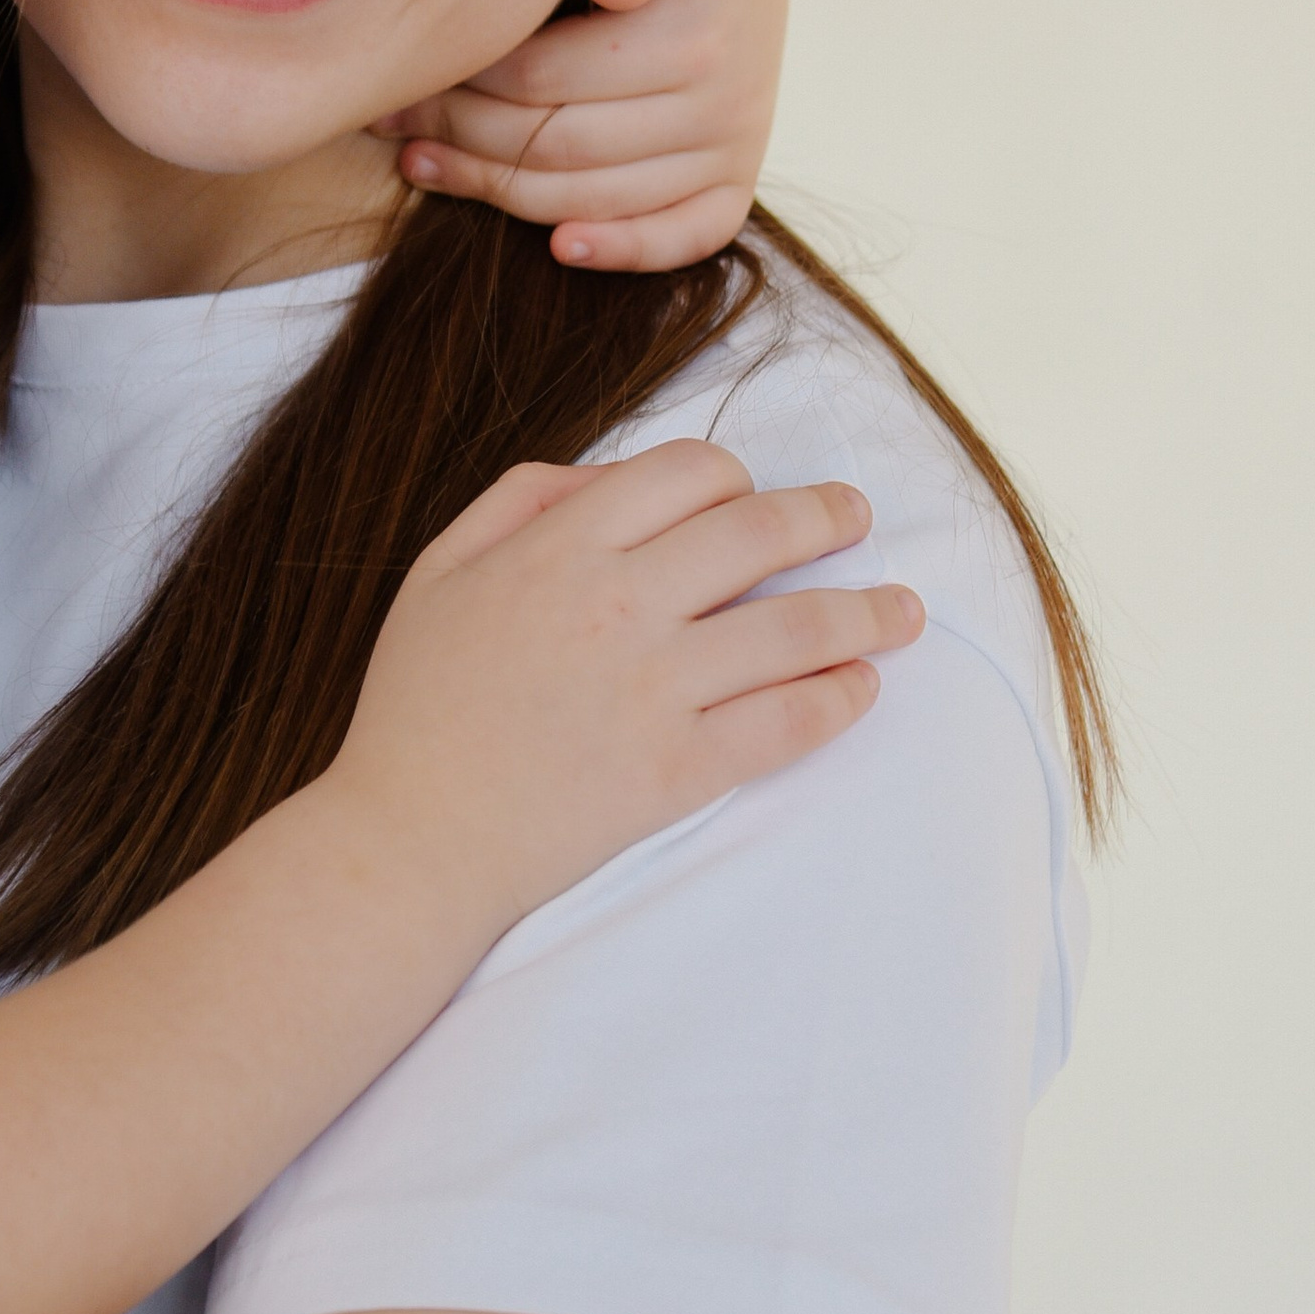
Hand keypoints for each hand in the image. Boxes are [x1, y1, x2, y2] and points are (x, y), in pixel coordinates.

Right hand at [333, 437, 920, 923]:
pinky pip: (783, 725)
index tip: (756, 495)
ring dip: (866, 611)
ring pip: (793, 629)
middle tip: (859, 516)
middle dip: (827, 516)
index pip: (686, 472)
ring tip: (904, 609)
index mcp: (560, 546)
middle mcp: (617, 604)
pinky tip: (862, 689)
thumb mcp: (439, 569)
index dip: (736, 474)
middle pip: (757, 534)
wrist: (410, 840)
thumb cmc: (418, 704)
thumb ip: (521, 501)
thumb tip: (611, 474)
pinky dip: (837, 702)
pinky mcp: (677, 770)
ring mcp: (653, 690)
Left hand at [384, 0, 786, 271]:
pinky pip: (683, 240)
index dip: (463, 80)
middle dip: (460, 134)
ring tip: (420, 162)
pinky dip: (621, 250)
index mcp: (697, 29)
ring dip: (498, 192)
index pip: (544, 78)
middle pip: (556, 144)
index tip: (409, 64)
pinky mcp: (735, 183)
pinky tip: (559, 247)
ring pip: (594, 198)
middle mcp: (726, 99)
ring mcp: (734, 147)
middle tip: (393, 117)